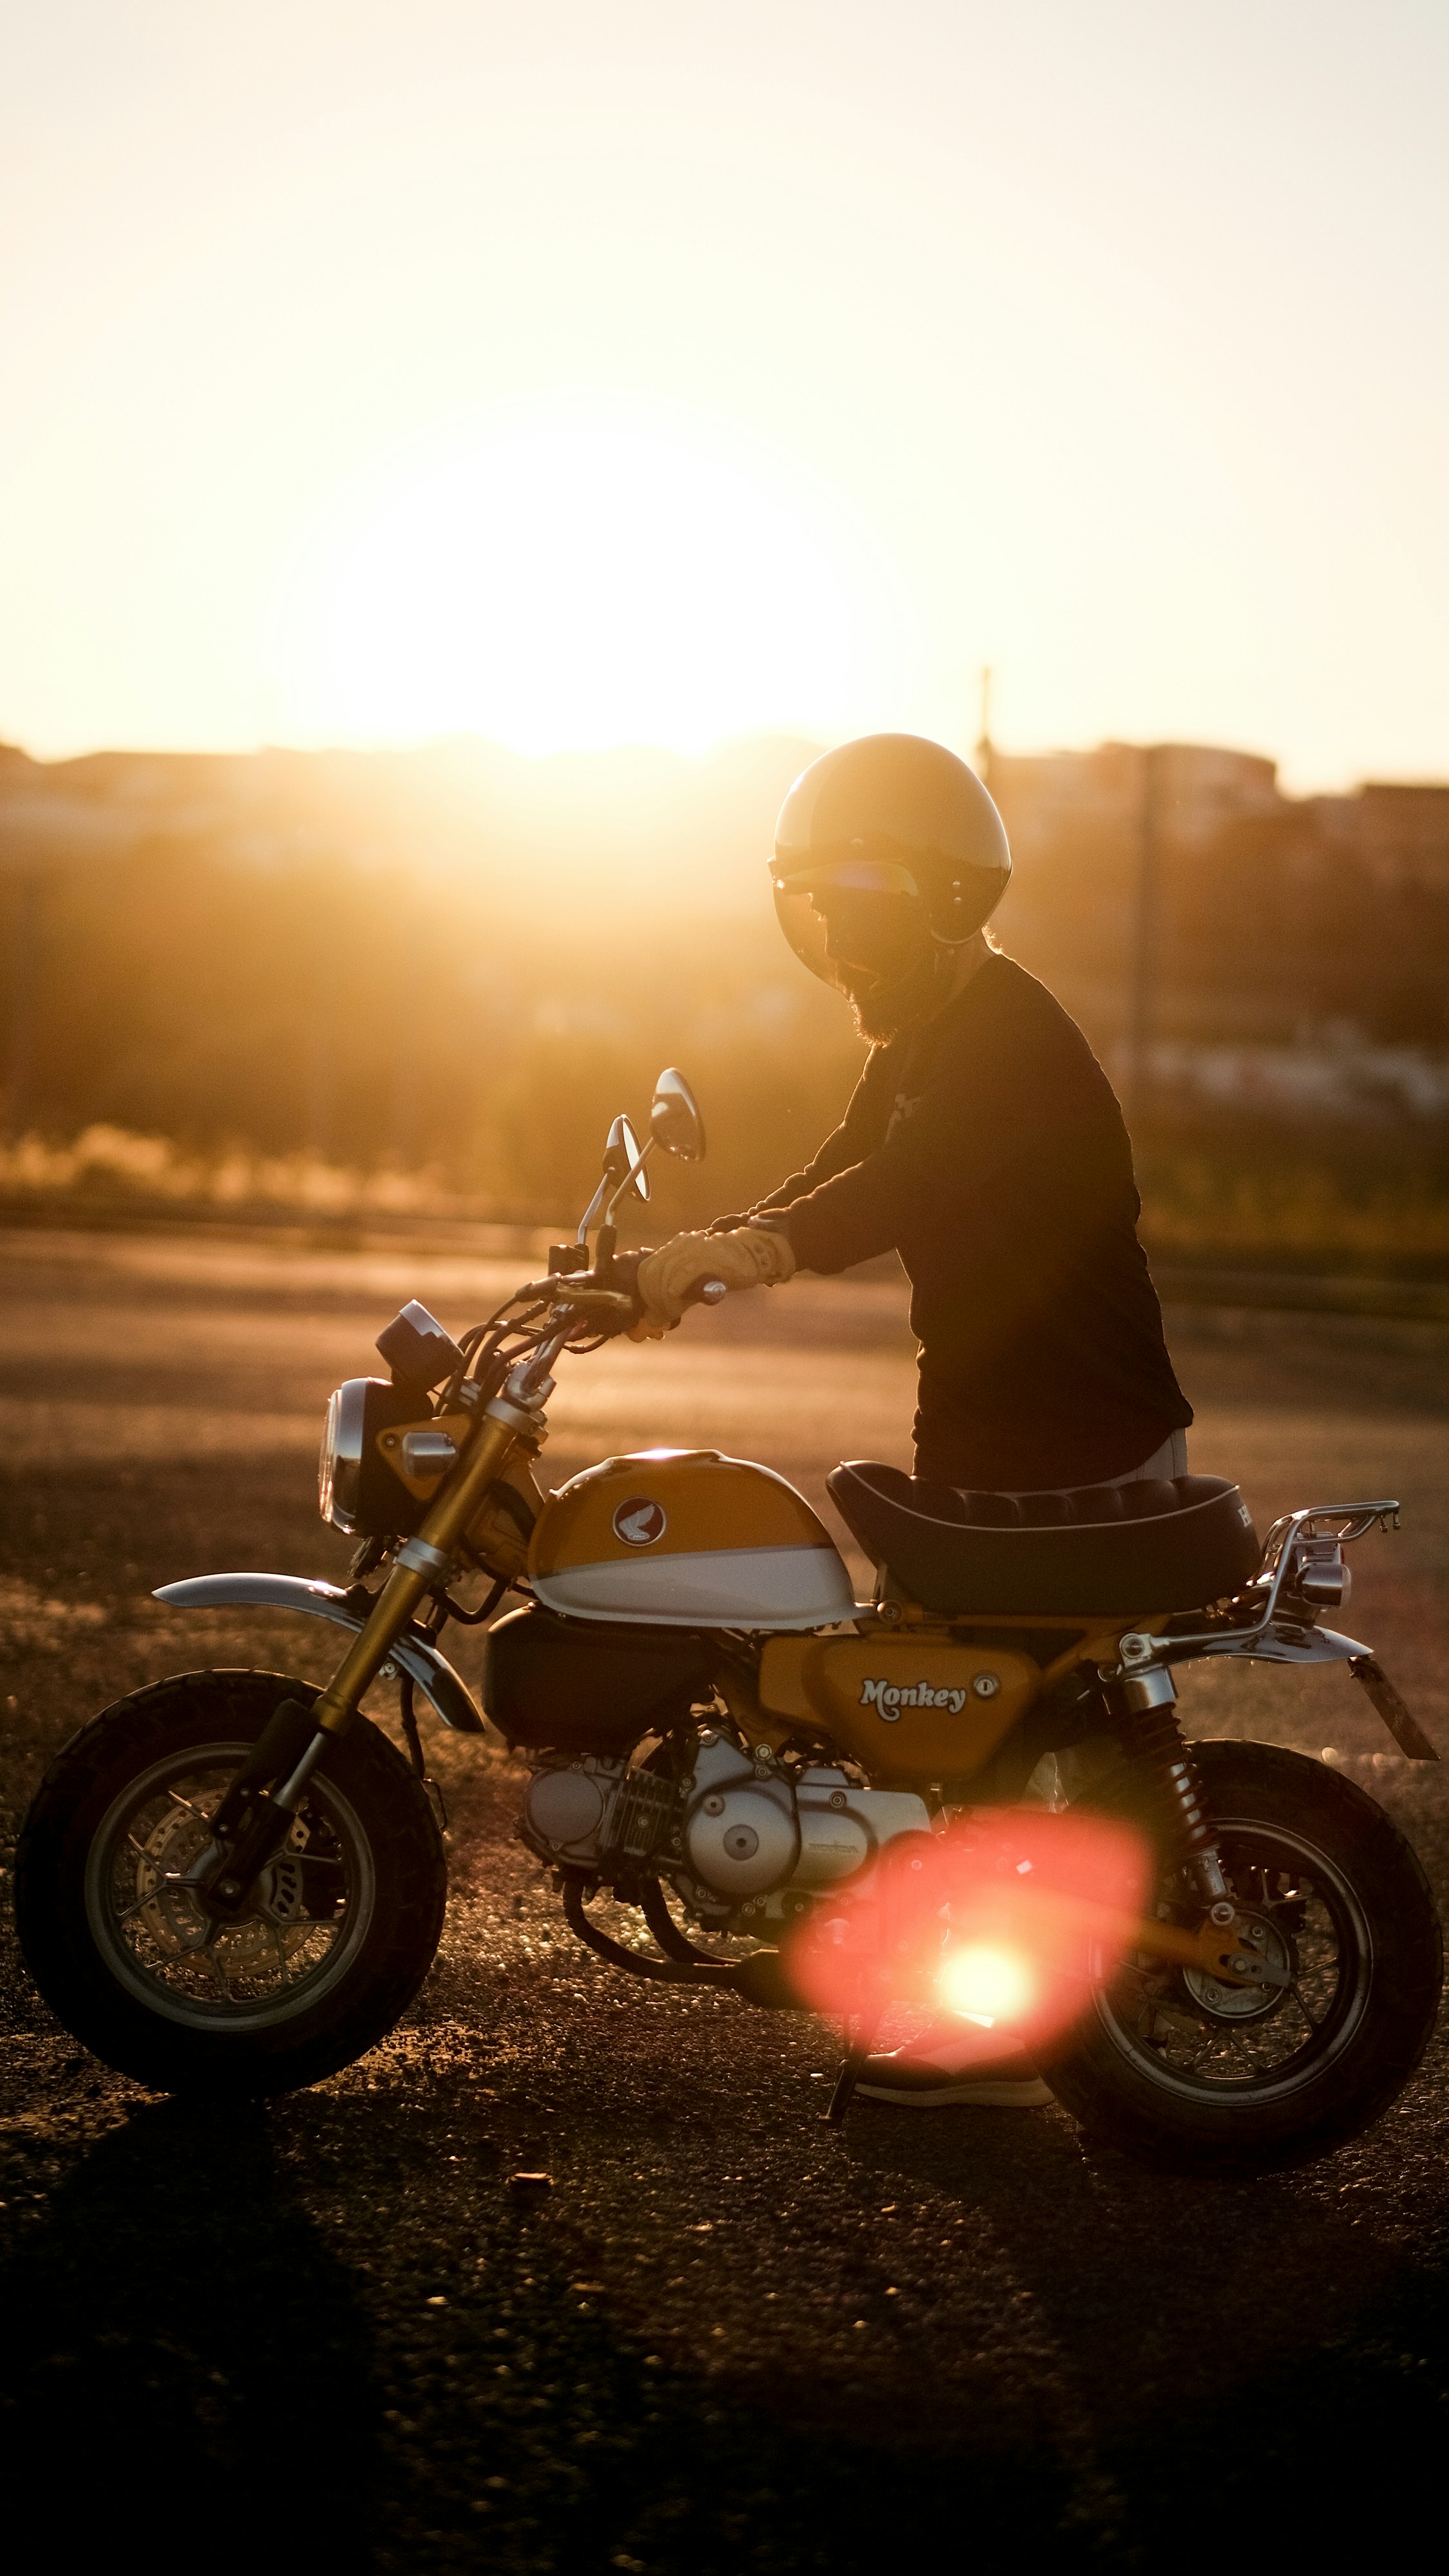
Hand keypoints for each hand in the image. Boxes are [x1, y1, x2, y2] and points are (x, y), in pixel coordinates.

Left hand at [628, 1226, 794, 1337]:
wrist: (753, 1255)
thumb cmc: (725, 1270)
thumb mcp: (696, 1282)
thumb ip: (677, 1295)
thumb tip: (655, 1319)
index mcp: (675, 1248)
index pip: (647, 1269)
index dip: (645, 1293)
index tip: (651, 1313)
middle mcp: (681, 1246)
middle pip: (653, 1274)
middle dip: (653, 1299)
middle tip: (659, 1319)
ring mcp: (693, 1249)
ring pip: (665, 1275)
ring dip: (664, 1300)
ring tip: (669, 1316)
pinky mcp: (707, 1257)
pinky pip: (683, 1274)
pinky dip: (676, 1291)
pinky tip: (675, 1304)